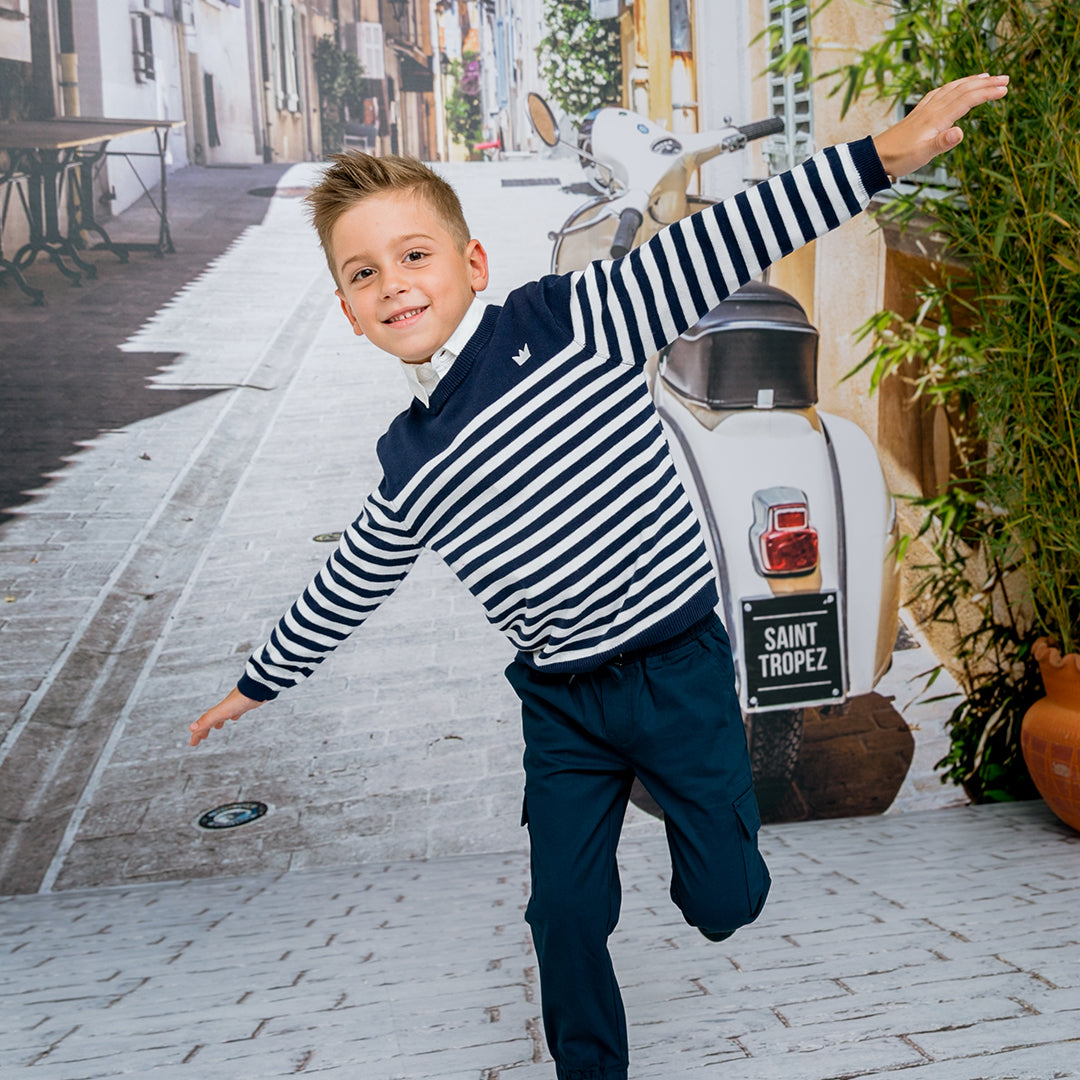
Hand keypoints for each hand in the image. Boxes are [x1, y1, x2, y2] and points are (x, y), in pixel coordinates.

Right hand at [189, 687, 262, 745]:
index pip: (203, 724)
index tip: (192, 743)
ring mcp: (233, 706)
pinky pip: (235, 712)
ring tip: (217, 727)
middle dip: (205, 729)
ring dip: (217, 722)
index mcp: (217, 712)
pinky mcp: (244, 706)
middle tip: (202, 738)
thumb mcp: (222, 712)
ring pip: (222, 716)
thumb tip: (191, 728)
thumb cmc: (239, 700)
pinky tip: (235, 717)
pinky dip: (233, 716)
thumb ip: (207, 720)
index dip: (197, 734)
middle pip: (211, 720)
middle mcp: (223, 708)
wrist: (256, 689)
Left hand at [873, 73, 1008, 179]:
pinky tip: (952, 87)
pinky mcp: (917, 114)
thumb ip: (942, 144)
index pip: (967, 100)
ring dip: (969, 81)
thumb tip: (960, 132)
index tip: (1005, 89)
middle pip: (962, 90)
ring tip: (985, 76)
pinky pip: (938, 93)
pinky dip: (951, 86)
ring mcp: (924, 110)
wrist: (875, 158)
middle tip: (1005, 79)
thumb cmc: (898, 159)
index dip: (987, 93)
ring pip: (950, 89)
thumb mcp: (922, 155)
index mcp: (936, 118)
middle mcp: (931, 109)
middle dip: (984, 83)